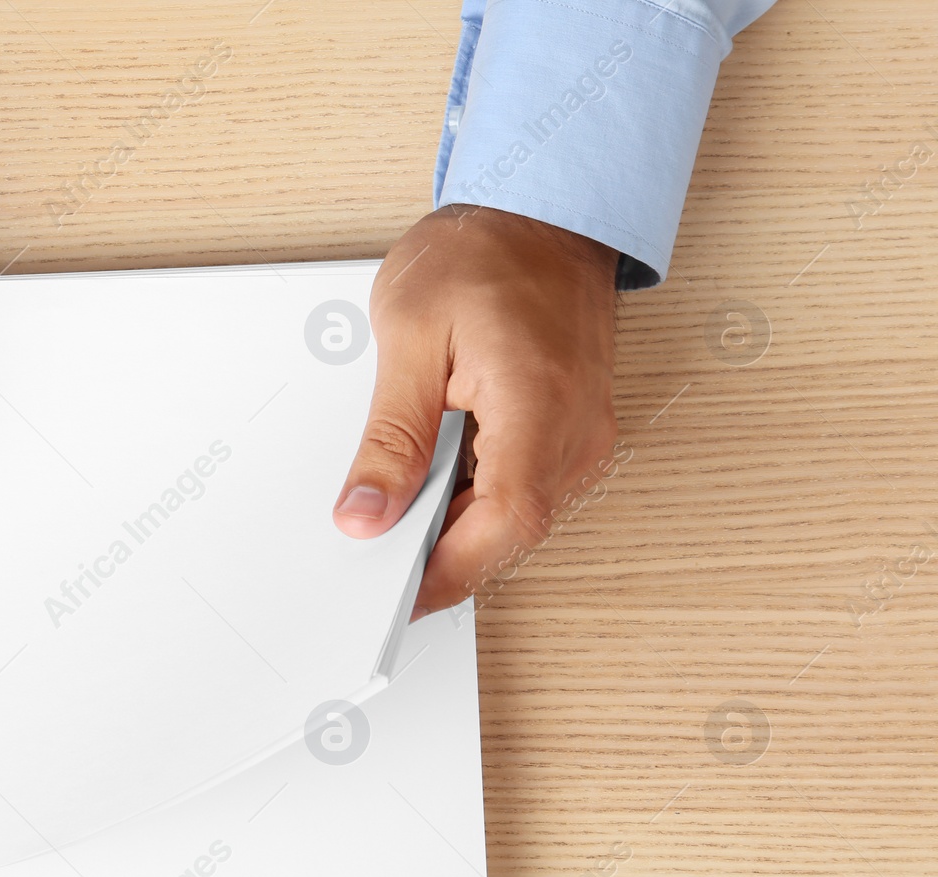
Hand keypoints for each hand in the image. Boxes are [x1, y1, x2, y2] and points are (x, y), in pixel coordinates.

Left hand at [332, 205, 618, 616]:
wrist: (542, 208)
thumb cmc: (481, 253)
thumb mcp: (409, 335)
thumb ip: (390, 436)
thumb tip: (367, 513)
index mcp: (538, 406)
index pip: (503, 523)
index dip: (446, 573)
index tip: (393, 598)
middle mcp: (575, 431)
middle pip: (510, 532)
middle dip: (440, 556)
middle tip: (372, 562)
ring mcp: (580, 433)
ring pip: (515, 515)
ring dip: (454, 526)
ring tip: (390, 513)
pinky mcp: (570, 429)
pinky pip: (521, 486)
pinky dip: (472, 498)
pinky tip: (426, 483)